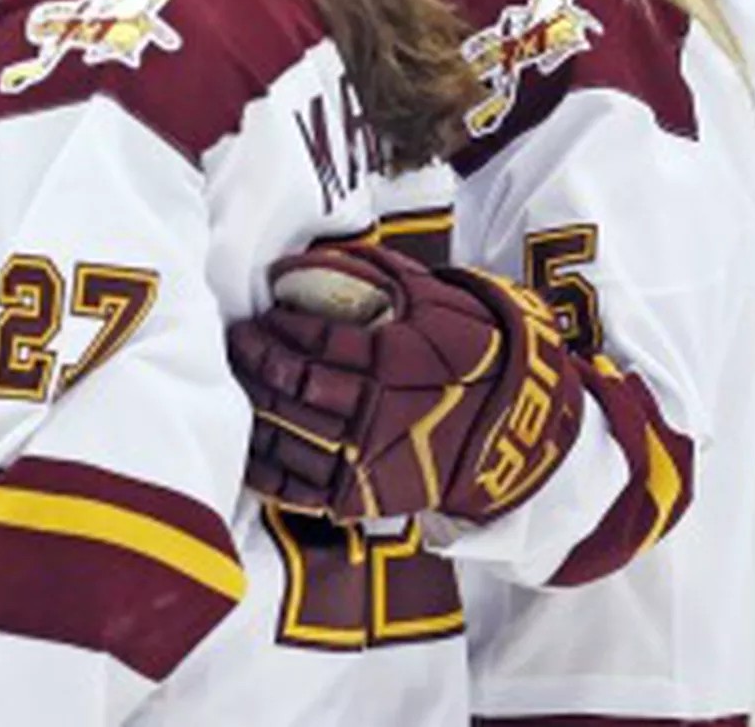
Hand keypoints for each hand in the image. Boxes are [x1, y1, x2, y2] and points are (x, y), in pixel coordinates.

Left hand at [227, 244, 584, 524]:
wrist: (518, 428)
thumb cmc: (474, 352)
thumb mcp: (436, 300)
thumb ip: (373, 272)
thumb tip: (303, 259)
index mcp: (393, 361)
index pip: (313, 341)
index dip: (276, 327)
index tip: (260, 317)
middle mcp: (376, 411)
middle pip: (291, 385)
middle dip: (253, 360)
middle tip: (236, 342)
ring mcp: (369, 458)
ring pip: (287, 433)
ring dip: (252, 406)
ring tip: (238, 382)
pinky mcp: (363, 496)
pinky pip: (298, 486)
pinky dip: (264, 467)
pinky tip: (247, 442)